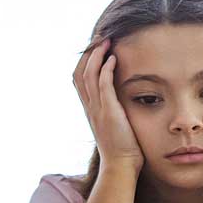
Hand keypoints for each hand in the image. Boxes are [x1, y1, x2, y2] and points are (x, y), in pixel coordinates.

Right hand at [74, 40, 141, 171]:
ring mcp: (97, 109)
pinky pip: (102, 85)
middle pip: (79, 73)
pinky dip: (106, 69)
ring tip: (106, 41)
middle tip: (99, 38)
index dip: (85, 61)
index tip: (96, 48)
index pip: (79, 79)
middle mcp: (89, 107)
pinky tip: (113, 58)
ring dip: (97, 56)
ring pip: (88, 75)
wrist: (120, 165)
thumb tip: (121, 101)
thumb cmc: (123, 148)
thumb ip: (113, 110)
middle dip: (88, 53)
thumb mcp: (114, 125)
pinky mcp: (108, 111)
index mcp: (89, 109)